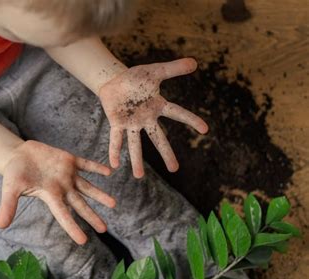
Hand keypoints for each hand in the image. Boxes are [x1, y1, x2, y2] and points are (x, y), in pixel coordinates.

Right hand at [0, 140, 115, 244]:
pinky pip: (86, 165)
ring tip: (113, 204)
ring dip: (100, 194)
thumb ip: (8, 206)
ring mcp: (67, 174)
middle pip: (80, 205)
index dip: (73, 228)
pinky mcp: (69, 160)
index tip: (83, 241)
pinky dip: (96, 167)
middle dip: (92, 216)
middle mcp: (62, 188)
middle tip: (105, 230)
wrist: (18, 155)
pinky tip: (109, 172)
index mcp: (50, 196)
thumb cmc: (14, 174)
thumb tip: (0, 226)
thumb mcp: (10, 189)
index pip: (63, 215)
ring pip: (87, 187)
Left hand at [98, 58, 208, 177]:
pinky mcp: (117, 123)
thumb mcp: (155, 71)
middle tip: (175, 169)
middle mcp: (146, 119)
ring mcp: (131, 123)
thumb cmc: (136, 78)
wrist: (114, 80)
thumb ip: (173, 69)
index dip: (190, 120)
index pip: (177, 113)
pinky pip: (116, 139)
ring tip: (139, 176)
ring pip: (136, 144)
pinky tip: (114, 164)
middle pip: (158, 138)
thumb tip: (195, 62)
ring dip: (137, 160)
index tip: (205, 129)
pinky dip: (115, 150)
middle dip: (166, 153)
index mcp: (157, 107)